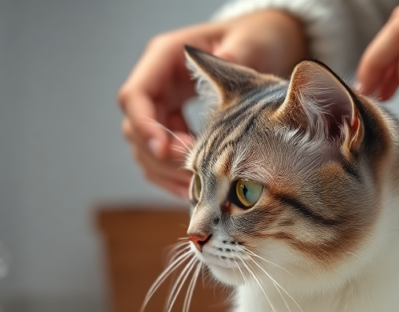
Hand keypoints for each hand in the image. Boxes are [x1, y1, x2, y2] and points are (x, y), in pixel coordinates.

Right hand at [118, 10, 307, 196]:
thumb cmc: (255, 37)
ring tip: (195, 187)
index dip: (144, 127)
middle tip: (192, 174)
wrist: (264, 44)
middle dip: (159, 156)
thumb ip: (239, 52)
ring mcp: (162, 104)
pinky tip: (195, 186)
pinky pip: (163, 154)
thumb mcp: (251, 40)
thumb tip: (225, 60)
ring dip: (165, 171)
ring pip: (145, 147)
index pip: (134, 96)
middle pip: (135, 128)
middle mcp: (156, 82)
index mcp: (164, 57)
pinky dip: (174, 173)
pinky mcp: (172, 122)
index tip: (165, 150)